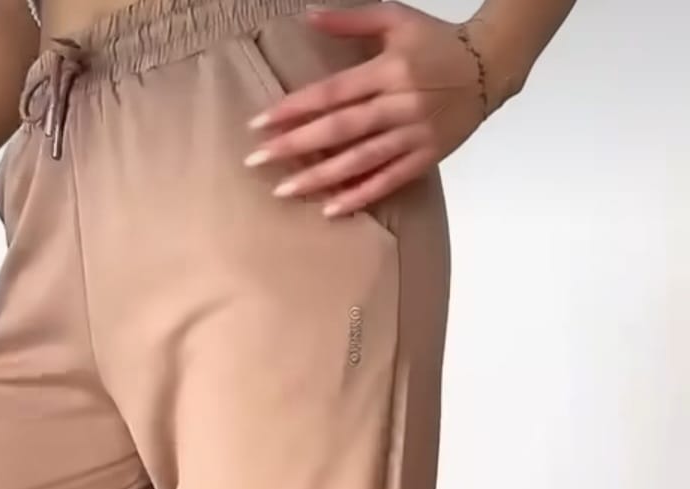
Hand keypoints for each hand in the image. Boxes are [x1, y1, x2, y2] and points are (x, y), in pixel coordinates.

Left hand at [245, 2, 486, 216]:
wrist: (491, 64)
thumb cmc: (437, 43)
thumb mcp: (396, 19)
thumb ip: (352, 22)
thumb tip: (309, 17)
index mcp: (387, 70)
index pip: (332, 93)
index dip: (295, 108)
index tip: (260, 124)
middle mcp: (399, 104)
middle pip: (340, 129)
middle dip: (296, 145)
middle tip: (257, 161)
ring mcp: (413, 134)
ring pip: (360, 160)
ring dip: (320, 177)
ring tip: (284, 191)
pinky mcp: (426, 157)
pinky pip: (389, 181)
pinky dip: (360, 196)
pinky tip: (331, 208)